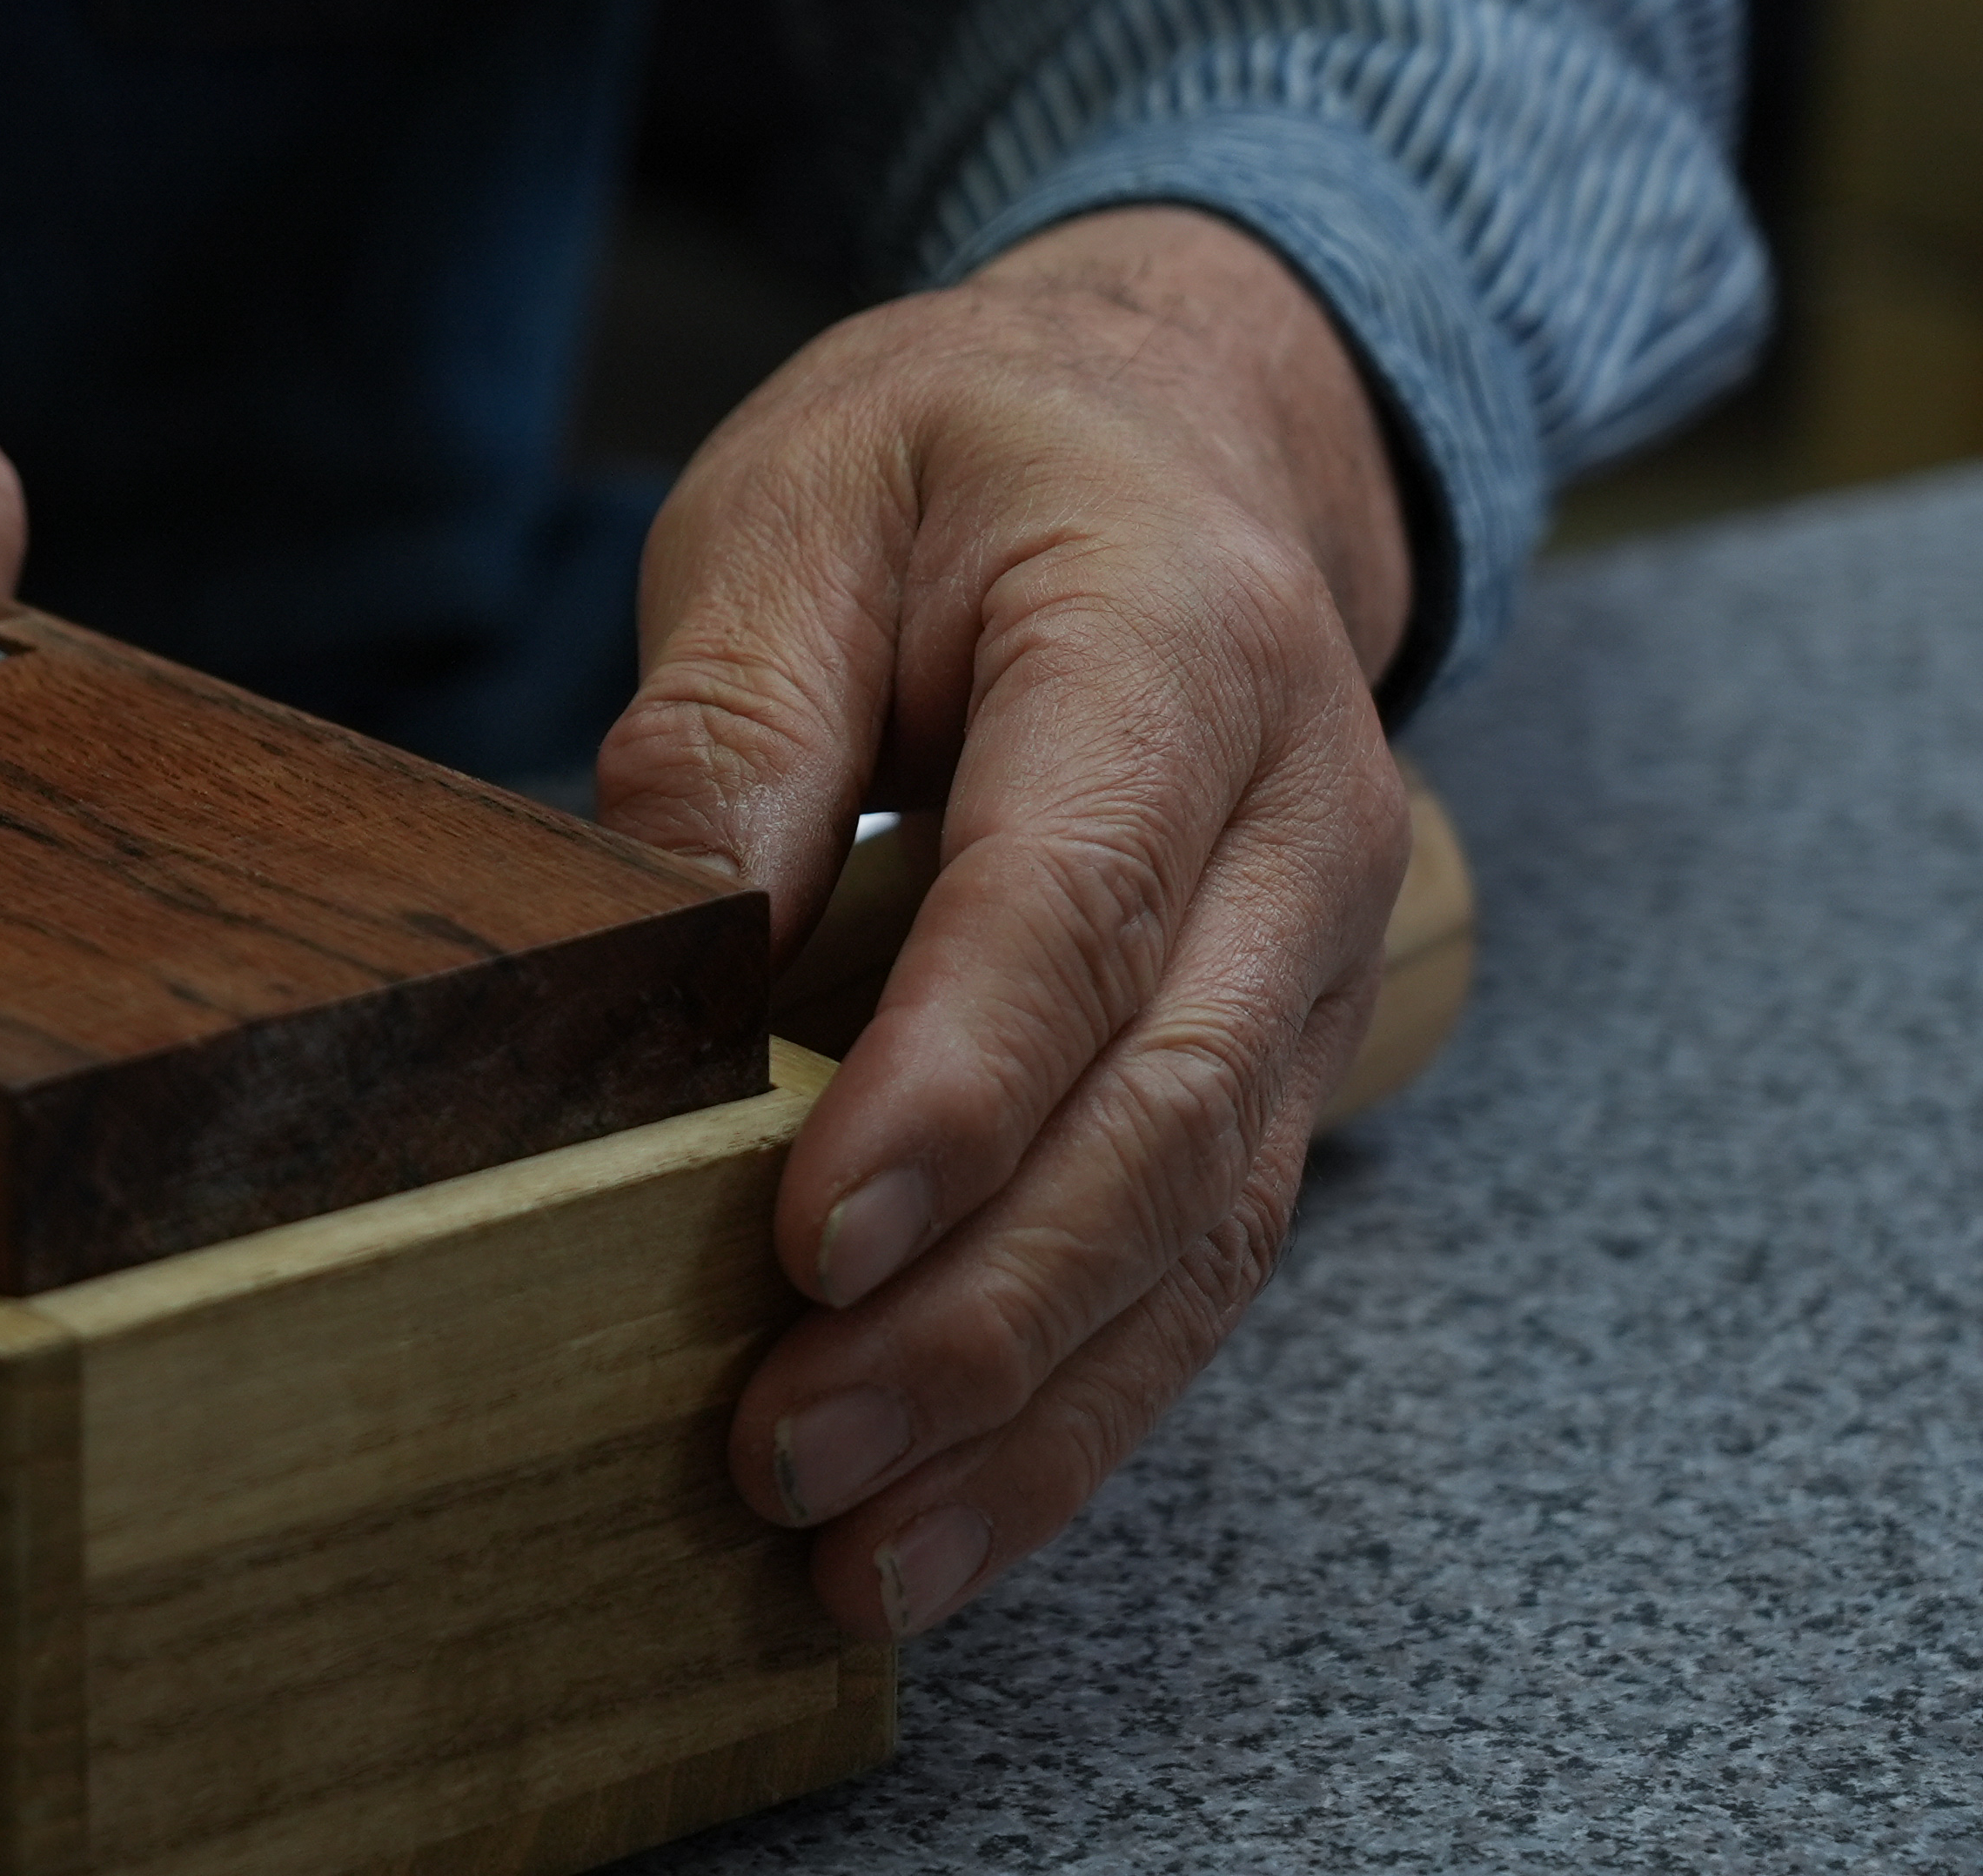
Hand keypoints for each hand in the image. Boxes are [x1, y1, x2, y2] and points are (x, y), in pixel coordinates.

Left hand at [595, 206, 1413, 1639]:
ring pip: (1203, 1228)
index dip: (955, 1090)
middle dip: (980, 1306)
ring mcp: (1312, 966)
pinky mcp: (1268, 1063)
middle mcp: (1299, 828)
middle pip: (1166, 1107)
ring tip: (846, 1548)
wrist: (1170, 439)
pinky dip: (1074, 1409)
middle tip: (790, 1439)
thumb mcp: (806, 510)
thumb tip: (675, 949)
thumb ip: (739, 718)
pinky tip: (941, 1524)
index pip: (1077, 900)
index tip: (815, 1241)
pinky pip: (1199, 1261)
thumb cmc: (959, 468)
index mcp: (1183, 645)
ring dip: (1028, 1410)